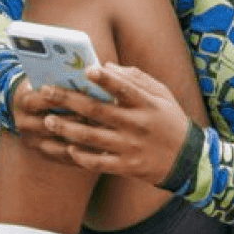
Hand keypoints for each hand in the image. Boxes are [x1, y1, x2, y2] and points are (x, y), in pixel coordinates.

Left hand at [11, 64, 192, 185]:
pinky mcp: (127, 166)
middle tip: (46, 91)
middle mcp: (137, 125)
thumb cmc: (170, 120)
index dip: (106, 80)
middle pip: (97, 111)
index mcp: (147, 105)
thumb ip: (136, 78)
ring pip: (92, 137)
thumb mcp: (162, 94)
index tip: (87, 69)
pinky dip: (82, 156)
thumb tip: (107, 66)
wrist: (187, 160)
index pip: (125, 89)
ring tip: (48, 120)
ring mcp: (131, 148)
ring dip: (66, 128)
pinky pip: (99, 162)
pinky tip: (68, 147)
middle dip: (69, 100)